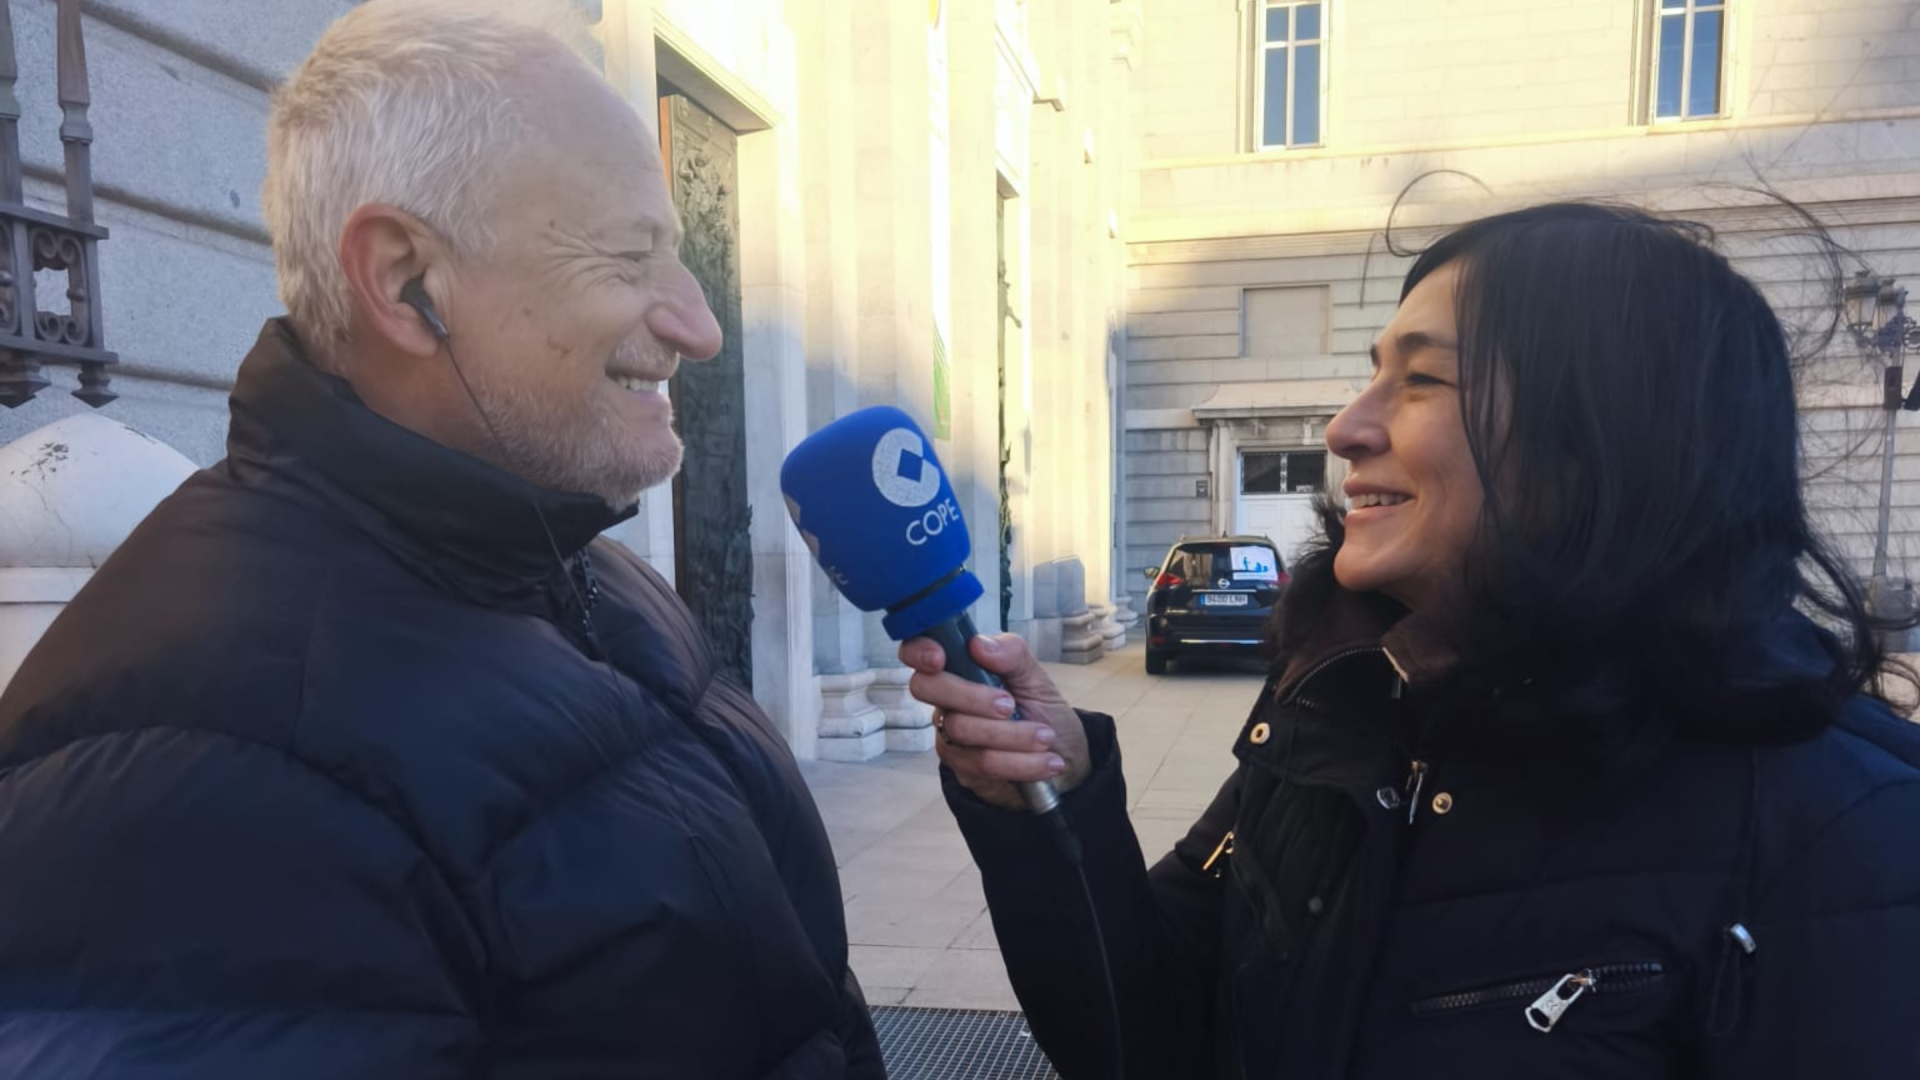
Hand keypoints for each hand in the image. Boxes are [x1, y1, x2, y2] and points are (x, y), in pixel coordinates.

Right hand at [899, 633, 1090, 811]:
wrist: (1062, 754)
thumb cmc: (1040, 708)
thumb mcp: (1034, 675)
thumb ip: (1011, 653)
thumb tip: (979, 645)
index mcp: (959, 668)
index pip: (917, 651)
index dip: (918, 651)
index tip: (939, 658)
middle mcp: (946, 701)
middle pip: (928, 689)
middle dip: (971, 696)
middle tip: (1010, 705)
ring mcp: (949, 736)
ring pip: (960, 729)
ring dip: (1012, 734)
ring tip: (1045, 737)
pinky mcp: (962, 769)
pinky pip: (982, 764)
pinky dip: (1020, 762)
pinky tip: (1046, 762)